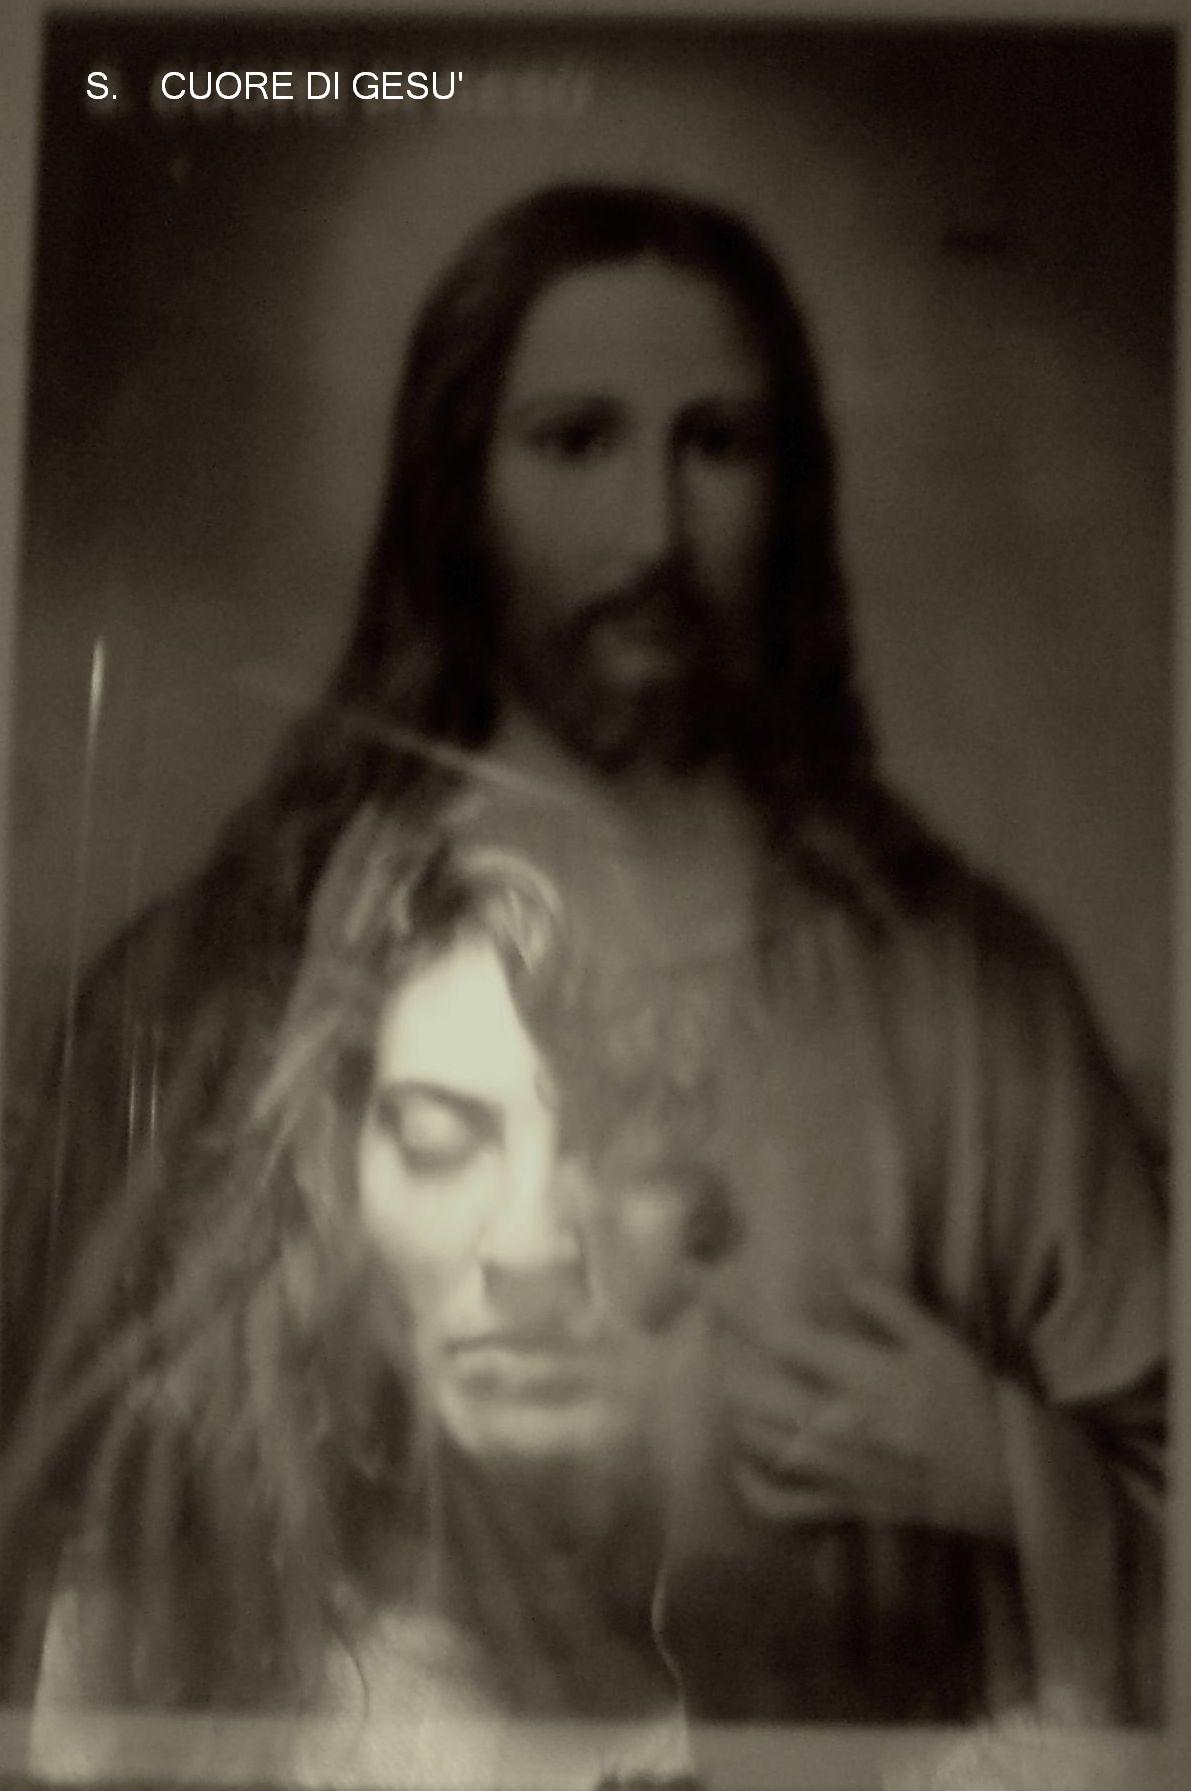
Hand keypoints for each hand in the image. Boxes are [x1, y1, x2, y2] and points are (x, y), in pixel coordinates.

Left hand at [715, 1276, 1014, 1540]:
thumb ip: (885, 1304)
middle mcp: (837, 1425)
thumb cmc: (974, 1401)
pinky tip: (742, 1459)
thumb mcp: (939, 1340)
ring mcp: (835, 1471)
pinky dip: (749, 1482)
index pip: (778, 1336)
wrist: (1006, 1479)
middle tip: (718, 1337)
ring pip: (755, 1443)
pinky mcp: (842, 1505)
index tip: (693, 1279)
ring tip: (730, 1381)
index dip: (729, 1307)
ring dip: (733, 1409)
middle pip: (749, 1393)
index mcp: (860, 1378)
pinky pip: (777, 1503)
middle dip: (721, 1360)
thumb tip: (841, 1271)